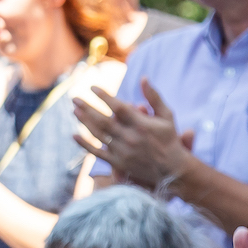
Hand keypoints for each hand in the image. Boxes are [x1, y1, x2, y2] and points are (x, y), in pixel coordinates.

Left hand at [72, 77, 189, 189]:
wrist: (173, 170)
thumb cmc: (170, 139)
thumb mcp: (167, 116)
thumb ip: (154, 97)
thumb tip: (144, 77)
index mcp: (142, 125)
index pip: (118, 107)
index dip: (104, 96)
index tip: (92, 88)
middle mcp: (131, 138)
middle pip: (103, 120)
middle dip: (87, 108)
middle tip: (74, 98)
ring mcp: (123, 152)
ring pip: (99, 135)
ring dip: (85, 122)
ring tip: (75, 111)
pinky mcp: (119, 164)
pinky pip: (98, 153)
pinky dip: (85, 145)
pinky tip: (74, 135)